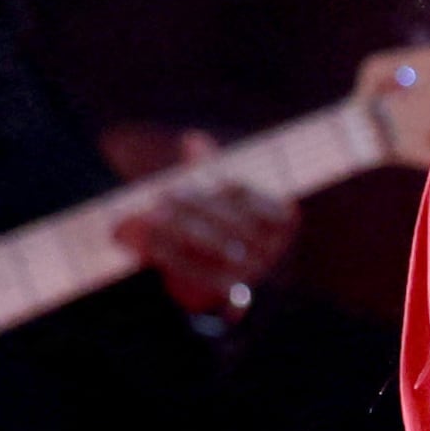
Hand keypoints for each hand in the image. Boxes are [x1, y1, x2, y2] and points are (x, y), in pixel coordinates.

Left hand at [103, 126, 296, 317]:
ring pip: (214, 248)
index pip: (243, 193)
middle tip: (163, 196)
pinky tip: (150, 246)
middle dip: (193, 208)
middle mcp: (273, 245)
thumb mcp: (217, 192)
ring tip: (149, 219)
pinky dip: (173, 258)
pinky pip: (202, 273)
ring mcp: (255, 270)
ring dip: (179, 232)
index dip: (210, 186)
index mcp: (281, 215)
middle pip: (229, 222)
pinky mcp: (232, 291)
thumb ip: (207, 167)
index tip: (179, 183)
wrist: (218, 272)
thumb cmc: (220, 220)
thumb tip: (192, 140)